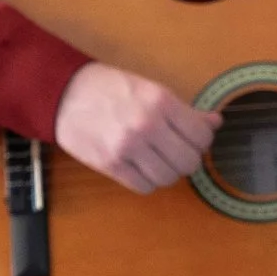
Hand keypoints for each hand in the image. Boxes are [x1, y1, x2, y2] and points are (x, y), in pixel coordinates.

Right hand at [54, 61, 215, 192]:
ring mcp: (128, 147)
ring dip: (165, 172)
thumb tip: (214, 122)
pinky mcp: (111, 164)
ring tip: (154, 160)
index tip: (189, 138)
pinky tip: (138, 168)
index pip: (202, 136)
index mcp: (161, 101)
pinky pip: (144, 187)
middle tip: (172, 152)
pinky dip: (146, 181)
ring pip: (168, 178)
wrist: (62, 93)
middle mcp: (147, 125)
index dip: (199, 140)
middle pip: (188, 162)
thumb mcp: (149, 89)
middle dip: (185, 159)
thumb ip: (183, 109)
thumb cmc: (107, 87)